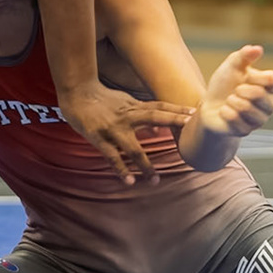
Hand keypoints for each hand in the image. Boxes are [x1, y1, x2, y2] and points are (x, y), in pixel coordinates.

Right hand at [58, 82, 194, 186]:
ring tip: (154, 180)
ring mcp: (114, 127)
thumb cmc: (100, 98)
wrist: (76, 92)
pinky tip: (129, 181)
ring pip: (134, 148)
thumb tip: (159, 130)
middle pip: (155, 117)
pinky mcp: (99, 137)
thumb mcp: (124, 103)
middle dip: (173, 123)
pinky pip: (112, 157)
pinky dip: (121, 169)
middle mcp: (128, 115)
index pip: (161, 107)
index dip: (178, 110)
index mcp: (134, 107)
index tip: (195, 113)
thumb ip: (142, 115)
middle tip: (190, 132)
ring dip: (145, 165)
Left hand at [199, 44, 272, 137]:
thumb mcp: (232, 66)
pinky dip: (225, 112)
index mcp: (269, 87)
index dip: (254, 76)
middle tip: (235, 91)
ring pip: (246, 108)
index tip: (245, 76)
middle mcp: (269, 104)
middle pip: (259, 94)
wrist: (209, 105)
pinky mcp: (246, 131)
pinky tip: (225, 112)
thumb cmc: (225, 84)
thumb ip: (244, 56)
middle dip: (240, 90)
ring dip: (232, 101)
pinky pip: (234, 119)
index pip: (271, 79)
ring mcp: (259, 120)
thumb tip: (257, 48)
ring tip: (230, 101)